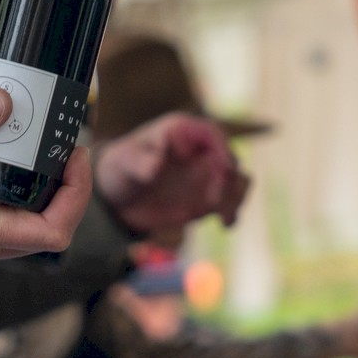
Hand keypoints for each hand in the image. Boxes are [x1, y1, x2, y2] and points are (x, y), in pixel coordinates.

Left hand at [92, 114, 250, 235]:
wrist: (120, 198)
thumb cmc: (122, 168)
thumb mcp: (125, 161)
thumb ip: (140, 162)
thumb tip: (155, 167)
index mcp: (184, 132)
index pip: (213, 134)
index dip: (224, 149)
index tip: (227, 168)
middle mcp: (202, 152)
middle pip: (230, 159)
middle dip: (230, 180)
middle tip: (214, 201)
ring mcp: (208, 176)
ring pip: (237, 182)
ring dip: (236, 197)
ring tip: (225, 217)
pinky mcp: (208, 200)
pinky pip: (228, 204)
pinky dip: (231, 213)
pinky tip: (226, 225)